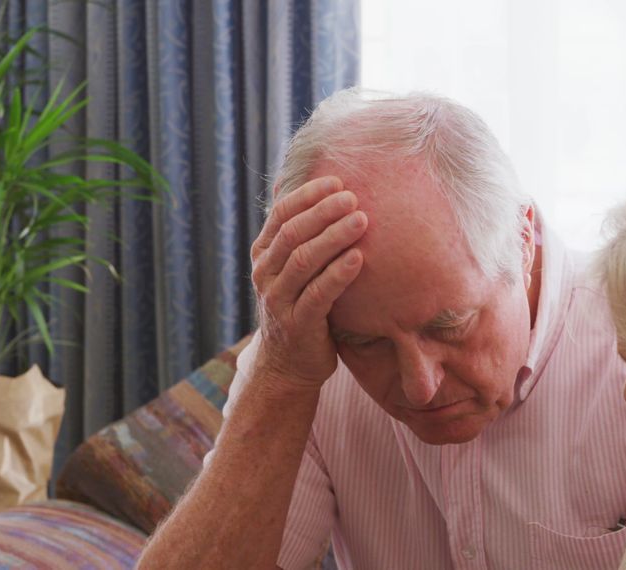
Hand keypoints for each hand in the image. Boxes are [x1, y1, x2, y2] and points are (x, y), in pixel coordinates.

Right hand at [249, 176, 366, 387]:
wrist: (288, 365)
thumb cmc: (301, 307)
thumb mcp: (294, 271)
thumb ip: (300, 237)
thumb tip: (311, 190)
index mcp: (264, 255)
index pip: (281, 215)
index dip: (308, 195)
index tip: (337, 180)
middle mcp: (265, 275)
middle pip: (293, 233)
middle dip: (323, 211)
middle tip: (353, 197)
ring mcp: (278, 300)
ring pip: (303, 260)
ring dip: (334, 237)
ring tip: (361, 220)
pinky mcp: (298, 324)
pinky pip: (318, 294)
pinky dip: (338, 274)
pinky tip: (359, 259)